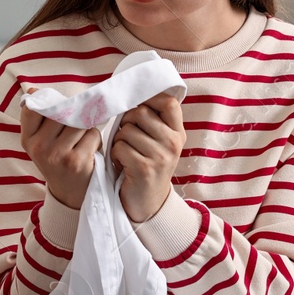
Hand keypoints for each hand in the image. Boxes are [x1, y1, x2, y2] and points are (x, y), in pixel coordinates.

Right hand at [19, 85, 98, 209]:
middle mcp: (39, 147)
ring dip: (87, 127)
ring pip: (79, 121)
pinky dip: (95, 140)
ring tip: (82, 140)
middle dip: (74, 114)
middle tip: (76, 126)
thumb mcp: (42, 142)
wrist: (70, 194)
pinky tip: (89, 151)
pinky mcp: (76, 160)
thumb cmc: (59, 161)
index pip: (32, 107)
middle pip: (62, 111)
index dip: (48, 101)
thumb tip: (34, 90)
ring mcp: (57, 154)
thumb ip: (40, 118)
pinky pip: (92, 134)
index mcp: (28, 139)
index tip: (59, 106)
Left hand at [110, 90, 185, 221]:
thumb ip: (153, 120)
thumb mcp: (159, 142)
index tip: (137, 107)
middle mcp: (173, 143)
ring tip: (126, 153)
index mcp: (178, 133)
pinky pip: (119, 148)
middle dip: (126, 122)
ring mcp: (161, 156)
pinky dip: (115, 155)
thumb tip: (132, 92)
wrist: (148, 203)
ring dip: (118, 140)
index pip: (168, 102)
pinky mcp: (144, 169)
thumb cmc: (147, 165)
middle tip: (126, 137)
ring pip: (126, 130)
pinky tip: (122, 164)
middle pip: (140, 112)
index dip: (149, 99)